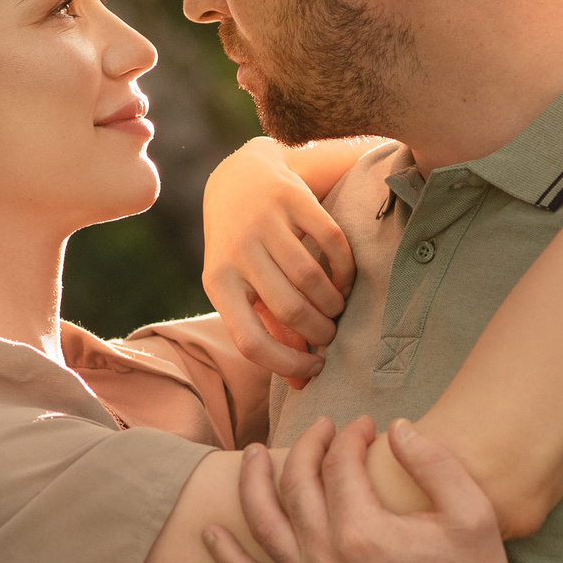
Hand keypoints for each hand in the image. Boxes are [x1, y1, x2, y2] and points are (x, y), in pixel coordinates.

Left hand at [201, 138, 354, 383]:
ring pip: (311, 278)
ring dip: (333, 303)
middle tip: (331, 334)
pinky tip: (344, 280)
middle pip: (290, 308)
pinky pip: (331, 242)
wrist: (239, 178)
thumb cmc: (243, 249)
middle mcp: (237, 251)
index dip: (287, 362)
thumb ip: (269, 330)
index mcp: (217, 282)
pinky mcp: (291, 197)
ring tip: (338, 308)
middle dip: (319, 331)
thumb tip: (301, 384)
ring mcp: (263, 221)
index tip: (315, 368)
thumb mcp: (241, 286)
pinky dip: (344, 268)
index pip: (250, 340)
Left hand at [203, 416, 528, 562]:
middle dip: (308, 447)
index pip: (339, 464)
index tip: (366, 427)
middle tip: (323, 429)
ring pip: (265, 526)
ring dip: (252, 483)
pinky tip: (210, 534)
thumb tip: (396, 425)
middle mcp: (327, 559)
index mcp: (363, 529)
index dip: (351, 436)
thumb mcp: (470, 510)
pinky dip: (228, 560)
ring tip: (252, 455)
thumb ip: (432, 460)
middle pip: (297, 485)